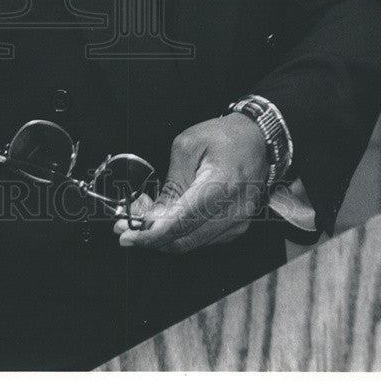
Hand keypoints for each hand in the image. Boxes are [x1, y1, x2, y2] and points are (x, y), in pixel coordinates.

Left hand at [113, 114, 268, 252]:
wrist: (256, 139)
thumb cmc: (223, 137)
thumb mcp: (188, 147)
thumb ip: (172, 183)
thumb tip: (153, 215)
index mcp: (223, 184)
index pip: (184, 221)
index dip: (153, 234)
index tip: (129, 235)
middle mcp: (234, 210)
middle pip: (186, 239)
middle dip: (151, 239)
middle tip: (124, 230)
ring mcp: (238, 222)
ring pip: (192, 243)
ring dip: (162, 238)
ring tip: (139, 222)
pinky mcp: (235, 227)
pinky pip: (202, 239)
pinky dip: (179, 234)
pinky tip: (163, 221)